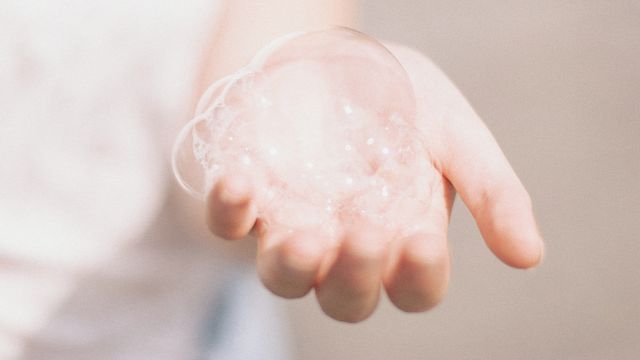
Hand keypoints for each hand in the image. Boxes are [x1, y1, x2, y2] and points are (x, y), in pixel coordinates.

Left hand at [204, 44, 543, 322]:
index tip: (422, 241)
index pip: (414, 285)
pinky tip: (241, 182)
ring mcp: (291, 226)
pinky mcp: (247, 200)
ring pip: (284, 278)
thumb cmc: (397, 99)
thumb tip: (531, 256)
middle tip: (365, 232)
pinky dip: (229, 210)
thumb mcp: (454, 132)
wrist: (330, 56)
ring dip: (293, 266)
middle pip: (346, 298)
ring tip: (306, 235)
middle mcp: (345, 245)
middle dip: (355, 277)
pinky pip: (227, 224)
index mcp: (402, 237)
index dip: (418, 276)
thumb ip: (491, 191)